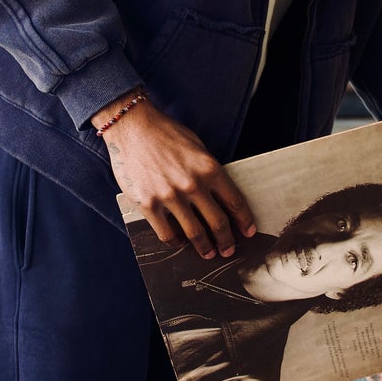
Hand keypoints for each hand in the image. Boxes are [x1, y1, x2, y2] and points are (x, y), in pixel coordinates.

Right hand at [97, 96, 255, 258]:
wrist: (132, 127)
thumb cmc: (166, 134)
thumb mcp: (197, 146)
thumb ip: (208, 171)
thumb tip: (219, 197)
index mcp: (209, 168)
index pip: (235, 202)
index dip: (244, 221)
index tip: (248, 232)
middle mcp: (192, 184)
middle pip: (217, 223)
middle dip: (226, 241)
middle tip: (228, 250)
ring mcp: (170, 196)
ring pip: (194, 233)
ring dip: (204, 247)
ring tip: (207, 253)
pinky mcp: (148, 204)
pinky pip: (167, 233)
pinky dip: (176, 242)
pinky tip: (180, 243)